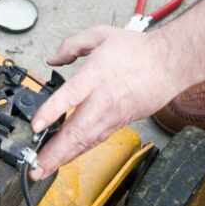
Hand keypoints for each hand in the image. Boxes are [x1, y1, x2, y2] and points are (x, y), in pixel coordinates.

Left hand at [29, 25, 183, 179]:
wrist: (169, 64)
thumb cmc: (138, 51)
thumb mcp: (101, 35)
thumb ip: (72, 45)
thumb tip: (53, 59)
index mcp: (95, 75)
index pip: (70, 95)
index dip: (51, 111)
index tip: (36, 125)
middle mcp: (102, 100)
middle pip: (76, 131)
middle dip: (53, 152)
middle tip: (34, 166)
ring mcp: (112, 116)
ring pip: (85, 142)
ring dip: (63, 158)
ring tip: (43, 170)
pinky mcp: (119, 123)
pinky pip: (95, 141)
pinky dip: (78, 153)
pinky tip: (65, 159)